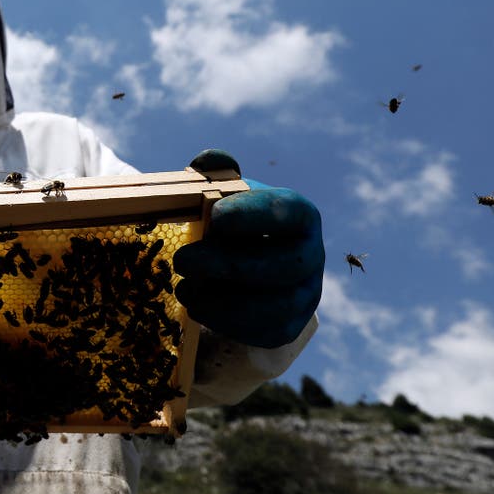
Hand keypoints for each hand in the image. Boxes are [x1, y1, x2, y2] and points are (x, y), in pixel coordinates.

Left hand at [172, 150, 322, 348]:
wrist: (237, 266)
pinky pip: (263, 333)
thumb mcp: (220, 193)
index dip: (255, 215)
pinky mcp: (286, 327)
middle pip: (284, 265)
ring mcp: (304, 295)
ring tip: (183, 288)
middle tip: (183, 260)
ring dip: (223, 301)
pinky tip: (196, 307)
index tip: (215, 217)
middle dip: (230, 265)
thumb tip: (208, 160)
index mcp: (299, 215)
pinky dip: (225, 323)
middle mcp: (311, 256)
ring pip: (275, 306)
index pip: (289, 212)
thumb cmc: (228, 221)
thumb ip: (213, 174)